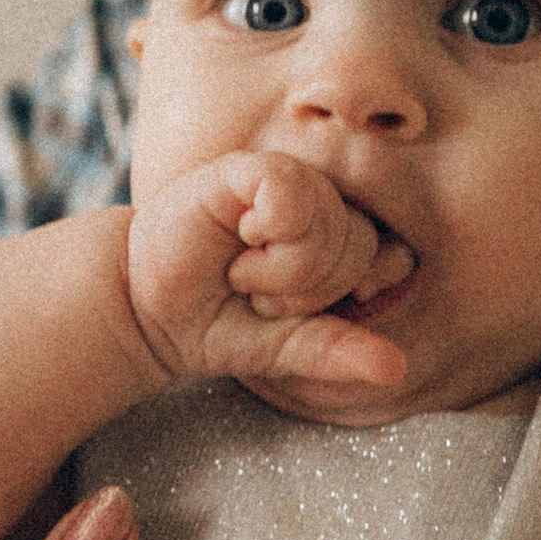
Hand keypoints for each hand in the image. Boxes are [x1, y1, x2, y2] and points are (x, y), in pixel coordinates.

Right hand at [126, 150, 408, 405]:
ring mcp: (287, 182)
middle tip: (256, 291)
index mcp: (340, 243)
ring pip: (329, 221)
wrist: (144, 311)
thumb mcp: (284, 348)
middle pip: (361, 245)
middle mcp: (322, 206)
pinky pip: (292, 190)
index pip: (390, 260)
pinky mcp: (248, 170)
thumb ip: (337, 351)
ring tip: (242, 271)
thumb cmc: (215, 323)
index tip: (295, 310)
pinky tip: (239, 236)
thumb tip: (396, 370)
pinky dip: (268, 228)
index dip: (347, 294)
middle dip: (306, 292)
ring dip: (281, 269)